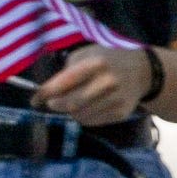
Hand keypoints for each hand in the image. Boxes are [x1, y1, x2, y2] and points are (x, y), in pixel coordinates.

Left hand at [38, 42, 155, 126]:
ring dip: (69, 112)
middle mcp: (108, 82)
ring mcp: (117, 99)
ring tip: (72, 102)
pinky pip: (92, 122)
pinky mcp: (121, 113)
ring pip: (79, 116)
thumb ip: (65, 72)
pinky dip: (83, 117)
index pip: (62, 83)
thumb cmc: (105, 60)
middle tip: (52, 102)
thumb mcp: (85, 55)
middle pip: (69, 104)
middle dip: (55, 105)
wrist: (142, 71)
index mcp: (95, 64)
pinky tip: (87, 106)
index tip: (34, 100)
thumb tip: (45, 93)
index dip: (44, 94)